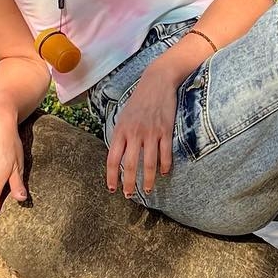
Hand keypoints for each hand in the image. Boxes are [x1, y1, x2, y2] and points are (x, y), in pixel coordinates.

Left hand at [106, 65, 178, 198]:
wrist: (157, 81)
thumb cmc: (138, 100)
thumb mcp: (123, 116)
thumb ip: (120, 136)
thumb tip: (117, 156)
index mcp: (121, 130)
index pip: (112, 159)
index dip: (111, 176)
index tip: (112, 188)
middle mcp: (134, 133)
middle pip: (130, 165)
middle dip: (129, 184)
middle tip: (129, 196)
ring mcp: (151, 132)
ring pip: (149, 163)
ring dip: (148, 180)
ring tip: (148, 190)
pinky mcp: (165, 130)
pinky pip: (165, 154)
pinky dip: (165, 166)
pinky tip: (165, 173)